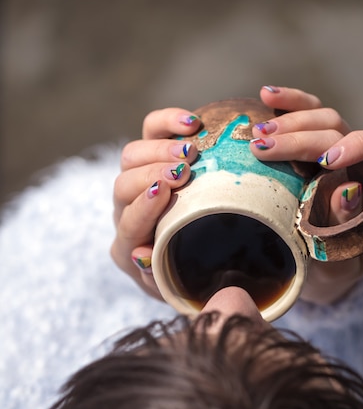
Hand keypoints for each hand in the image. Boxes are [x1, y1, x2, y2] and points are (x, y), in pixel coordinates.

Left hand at [111, 109, 201, 299]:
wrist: (192, 258)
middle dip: (152, 173)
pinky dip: (167, 122)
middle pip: (123, 184)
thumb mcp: (178, 285)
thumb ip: (160, 276)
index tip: (164, 192)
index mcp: (128, 247)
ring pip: (131, 155)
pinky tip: (192, 123)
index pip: (127, 225)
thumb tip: (142, 256)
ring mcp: (137, 182)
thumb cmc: (190, 275)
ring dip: (160, 149)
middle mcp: (126, 212)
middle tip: (184, 169)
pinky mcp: (152, 156)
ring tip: (191, 149)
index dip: (143, 208)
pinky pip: (150, 131)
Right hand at [251, 86, 362, 303]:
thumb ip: (345, 237)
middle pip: (342, 130)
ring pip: (323, 117)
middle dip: (302, 138)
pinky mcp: (312, 146)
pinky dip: (288, 103)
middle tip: (262, 149)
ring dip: (290, 121)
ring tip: (256, 136)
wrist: (317, 271)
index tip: (326, 162)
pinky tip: (265, 96)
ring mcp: (337, 150)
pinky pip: (306, 114)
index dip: (361, 145)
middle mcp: (362, 163)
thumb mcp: (339, 267)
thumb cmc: (332, 273)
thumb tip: (347, 189)